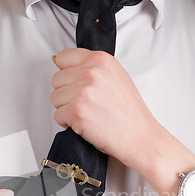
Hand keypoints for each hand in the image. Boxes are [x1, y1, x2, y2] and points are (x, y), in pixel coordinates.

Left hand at [51, 49, 161, 170]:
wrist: (139, 137)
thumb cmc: (130, 113)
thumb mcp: (116, 77)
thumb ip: (93, 68)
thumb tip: (67, 67)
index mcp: (100, 60)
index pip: (63, 58)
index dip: (66, 74)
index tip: (72, 83)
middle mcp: (91, 72)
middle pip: (56, 79)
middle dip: (66, 93)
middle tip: (84, 104)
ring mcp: (83, 91)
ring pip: (55, 98)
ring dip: (66, 109)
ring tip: (86, 113)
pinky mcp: (76, 111)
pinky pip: (57, 116)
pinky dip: (67, 123)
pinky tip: (84, 123)